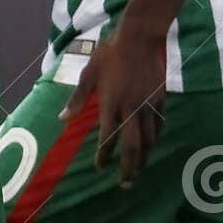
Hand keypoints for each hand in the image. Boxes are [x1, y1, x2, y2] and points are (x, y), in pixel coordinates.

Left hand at [60, 29, 166, 186]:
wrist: (139, 39)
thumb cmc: (110, 54)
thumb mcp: (88, 73)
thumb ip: (77, 98)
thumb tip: (62, 119)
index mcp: (111, 105)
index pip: (107, 139)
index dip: (104, 156)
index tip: (100, 167)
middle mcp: (130, 110)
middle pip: (132, 147)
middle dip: (129, 168)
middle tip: (125, 183)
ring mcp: (147, 106)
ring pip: (149, 140)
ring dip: (144, 158)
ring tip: (140, 170)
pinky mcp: (160, 100)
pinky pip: (159, 125)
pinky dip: (155, 138)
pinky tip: (152, 145)